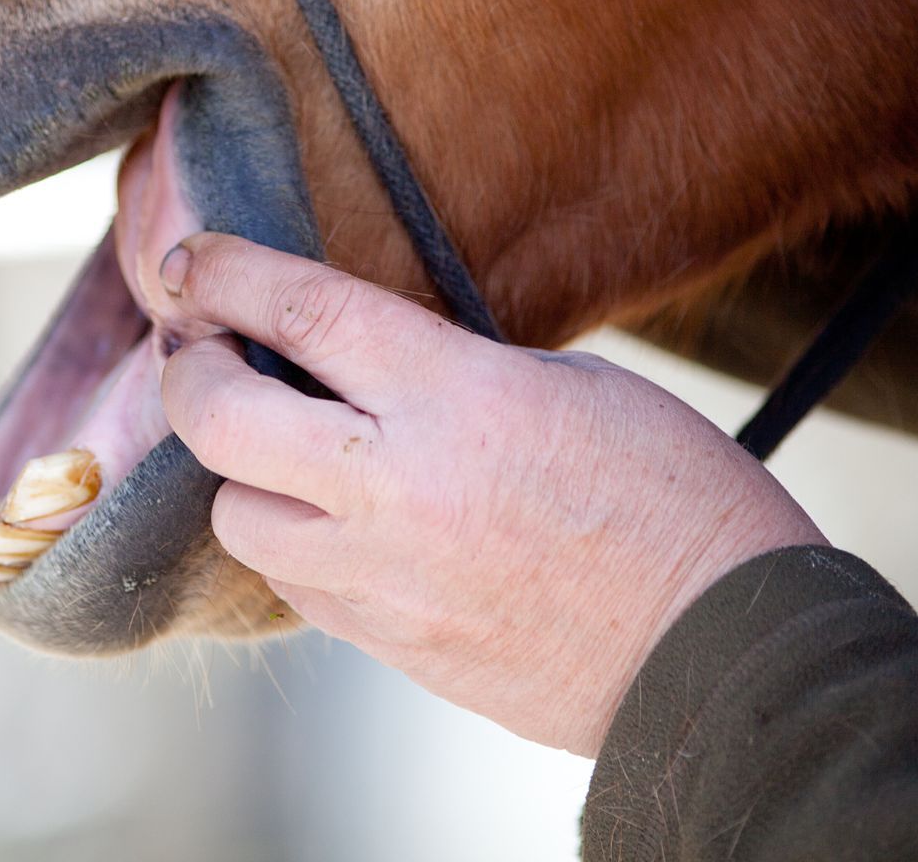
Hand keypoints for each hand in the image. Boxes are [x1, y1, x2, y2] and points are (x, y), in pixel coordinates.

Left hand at [152, 233, 825, 755]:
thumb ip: (452, 373)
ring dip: (243, 474)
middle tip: (200, 352)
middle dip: (190, 372)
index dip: (227, 275)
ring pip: (237, 516)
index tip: (190, 261)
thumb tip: (363, 367)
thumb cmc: (678, 503)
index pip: (303, 312)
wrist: (727, 656)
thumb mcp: (574, 387)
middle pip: (220, 420)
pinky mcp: (391, 647)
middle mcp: (399, 486)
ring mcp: (386, 579)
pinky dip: (293, 545)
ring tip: (285, 451)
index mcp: (457, 397)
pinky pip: (295, 586)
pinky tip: (334, 522)